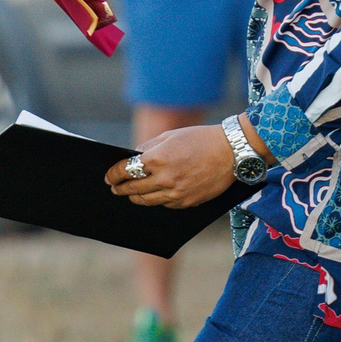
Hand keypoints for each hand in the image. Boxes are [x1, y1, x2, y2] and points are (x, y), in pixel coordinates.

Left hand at [106, 125, 239, 208]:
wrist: (231, 152)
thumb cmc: (200, 139)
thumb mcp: (171, 136)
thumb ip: (149, 148)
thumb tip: (132, 158)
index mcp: (158, 159)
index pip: (126, 171)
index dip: (114, 174)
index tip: (109, 176)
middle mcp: (165, 178)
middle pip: (133, 189)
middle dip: (120, 188)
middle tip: (114, 188)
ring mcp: (177, 193)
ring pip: (147, 201)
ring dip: (135, 198)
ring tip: (130, 195)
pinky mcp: (187, 202)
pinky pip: (165, 204)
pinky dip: (156, 200)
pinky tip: (152, 196)